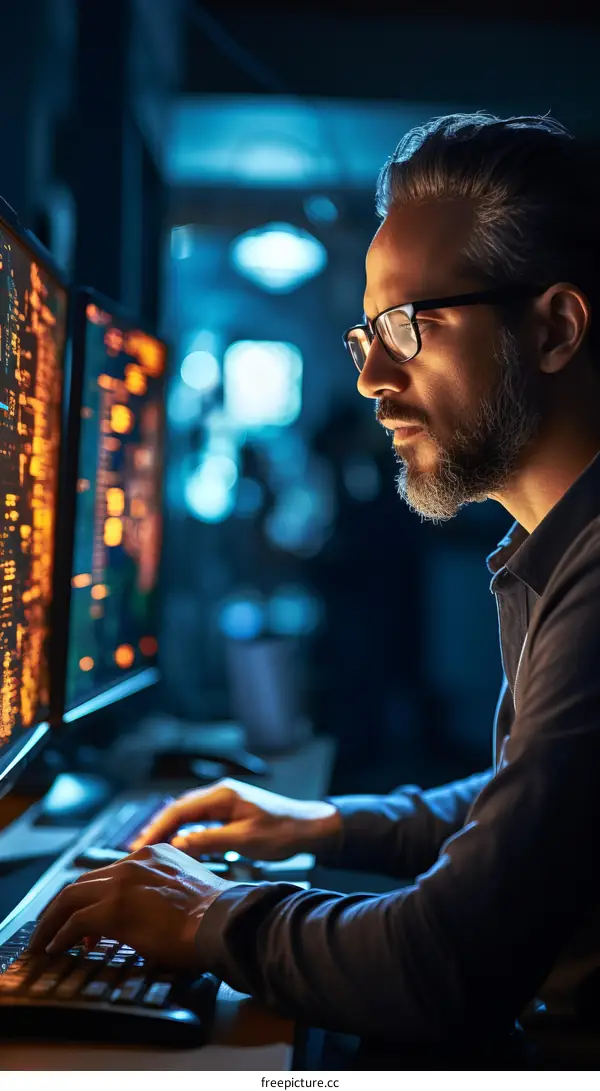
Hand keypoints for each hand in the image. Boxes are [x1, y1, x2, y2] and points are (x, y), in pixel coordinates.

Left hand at [29, 844, 232, 969]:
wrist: (223, 922)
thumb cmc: (215, 915)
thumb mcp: (186, 889)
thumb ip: (163, 891)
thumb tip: (148, 916)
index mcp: (154, 855)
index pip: (109, 873)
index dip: (92, 896)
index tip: (85, 918)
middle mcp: (136, 862)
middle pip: (85, 880)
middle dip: (64, 905)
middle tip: (53, 926)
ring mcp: (123, 882)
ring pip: (71, 896)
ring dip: (53, 920)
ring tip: (45, 940)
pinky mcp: (114, 908)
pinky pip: (75, 921)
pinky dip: (60, 934)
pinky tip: (57, 948)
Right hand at [130, 778, 340, 861]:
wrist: (312, 828)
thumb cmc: (284, 832)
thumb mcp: (245, 839)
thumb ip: (210, 841)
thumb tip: (177, 845)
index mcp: (221, 795)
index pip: (178, 809)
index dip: (156, 827)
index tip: (138, 845)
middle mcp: (220, 794)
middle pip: (178, 810)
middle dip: (156, 829)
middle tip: (135, 851)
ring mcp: (225, 803)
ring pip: (187, 816)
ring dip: (169, 832)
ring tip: (149, 852)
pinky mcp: (230, 814)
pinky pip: (199, 822)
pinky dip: (184, 834)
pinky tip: (177, 849)